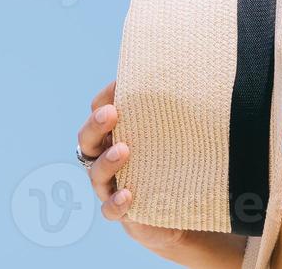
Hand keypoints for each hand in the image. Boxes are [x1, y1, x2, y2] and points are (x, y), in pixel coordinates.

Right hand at [79, 82, 246, 267]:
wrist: (185, 207)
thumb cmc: (175, 159)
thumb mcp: (174, 130)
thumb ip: (172, 107)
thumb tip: (194, 69)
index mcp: (116, 133)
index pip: (99, 111)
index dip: (104, 98)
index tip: (119, 85)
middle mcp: (107, 158)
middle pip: (87, 140)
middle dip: (96, 125)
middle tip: (111, 113)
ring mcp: (112, 186)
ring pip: (96, 173)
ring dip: (108, 161)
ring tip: (123, 149)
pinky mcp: (123, 212)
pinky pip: (110, 210)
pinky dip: (116, 202)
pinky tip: (128, 195)